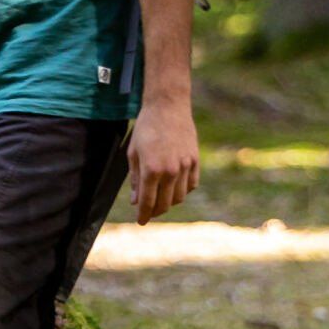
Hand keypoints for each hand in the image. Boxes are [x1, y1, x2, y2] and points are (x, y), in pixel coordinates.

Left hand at [127, 93, 199, 224]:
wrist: (168, 107)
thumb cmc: (146, 128)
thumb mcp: (133, 153)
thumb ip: (135, 179)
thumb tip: (136, 201)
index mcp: (151, 169)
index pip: (147, 202)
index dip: (143, 215)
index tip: (141, 222)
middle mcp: (170, 171)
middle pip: (165, 204)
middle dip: (155, 211)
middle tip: (149, 211)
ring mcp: (185, 166)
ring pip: (180, 197)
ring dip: (169, 202)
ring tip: (161, 198)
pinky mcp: (195, 160)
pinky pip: (191, 185)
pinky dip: (183, 190)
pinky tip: (175, 188)